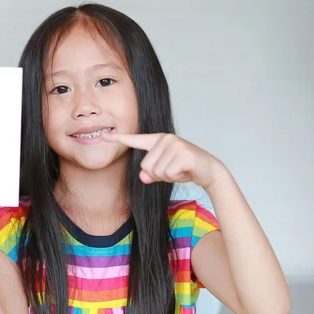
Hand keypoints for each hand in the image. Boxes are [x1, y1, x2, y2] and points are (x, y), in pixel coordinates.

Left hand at [102, 132, 224, 188]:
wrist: (209, 170)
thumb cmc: (184, 169)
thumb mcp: (163, 172)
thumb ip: (150, 174)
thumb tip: (144, 177)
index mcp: (158, 140)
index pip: (135, 140)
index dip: (119, 139)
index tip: (104, 136)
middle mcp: (165, 139)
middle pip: (146, 166)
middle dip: (158, 174)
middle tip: (174, 169)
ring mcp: (175, 144)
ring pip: (157, 171)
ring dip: (168, 176)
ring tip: (180, 169)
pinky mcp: (184, 153)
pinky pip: (168, 173)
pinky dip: (176, 177)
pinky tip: (186, 170)